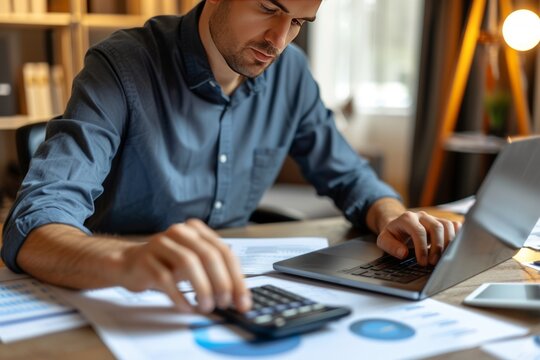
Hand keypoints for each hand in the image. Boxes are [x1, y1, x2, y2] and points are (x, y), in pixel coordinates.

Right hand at [117, 219, 250, 312]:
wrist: (128, 263)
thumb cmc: (166, 264)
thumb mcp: (194, 263)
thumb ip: (215, 274)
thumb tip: (237, 298)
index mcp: (197, 231)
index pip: (225, 252)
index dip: (237, 278)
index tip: (243, 301)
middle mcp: (181, 232)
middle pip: (209, 255)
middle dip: (222, 283)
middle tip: (225, 303)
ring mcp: (161, 244)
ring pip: (189, 262)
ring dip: (202, 288)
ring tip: (206, 306)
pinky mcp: (145, 259)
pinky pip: (165, 278)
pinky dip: (179, 296)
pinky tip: (186, 307)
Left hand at [375, 211, 460, 265]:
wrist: (398, 226)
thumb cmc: (393, 235)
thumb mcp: (384, 240)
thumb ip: (390, 246)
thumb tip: (403, 253)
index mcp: (406, 218)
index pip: (418, 231)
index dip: (422, 248)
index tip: (422, 262)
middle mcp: (421, 216)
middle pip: (436, 227)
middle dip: (437, 247)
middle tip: (433, 263)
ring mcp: (433, 218)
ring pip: (447, 225)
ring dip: (448, 243)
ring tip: (443, 259)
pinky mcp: (441, 222)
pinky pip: (454, 225)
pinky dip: (457, 236)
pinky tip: (454, 248)